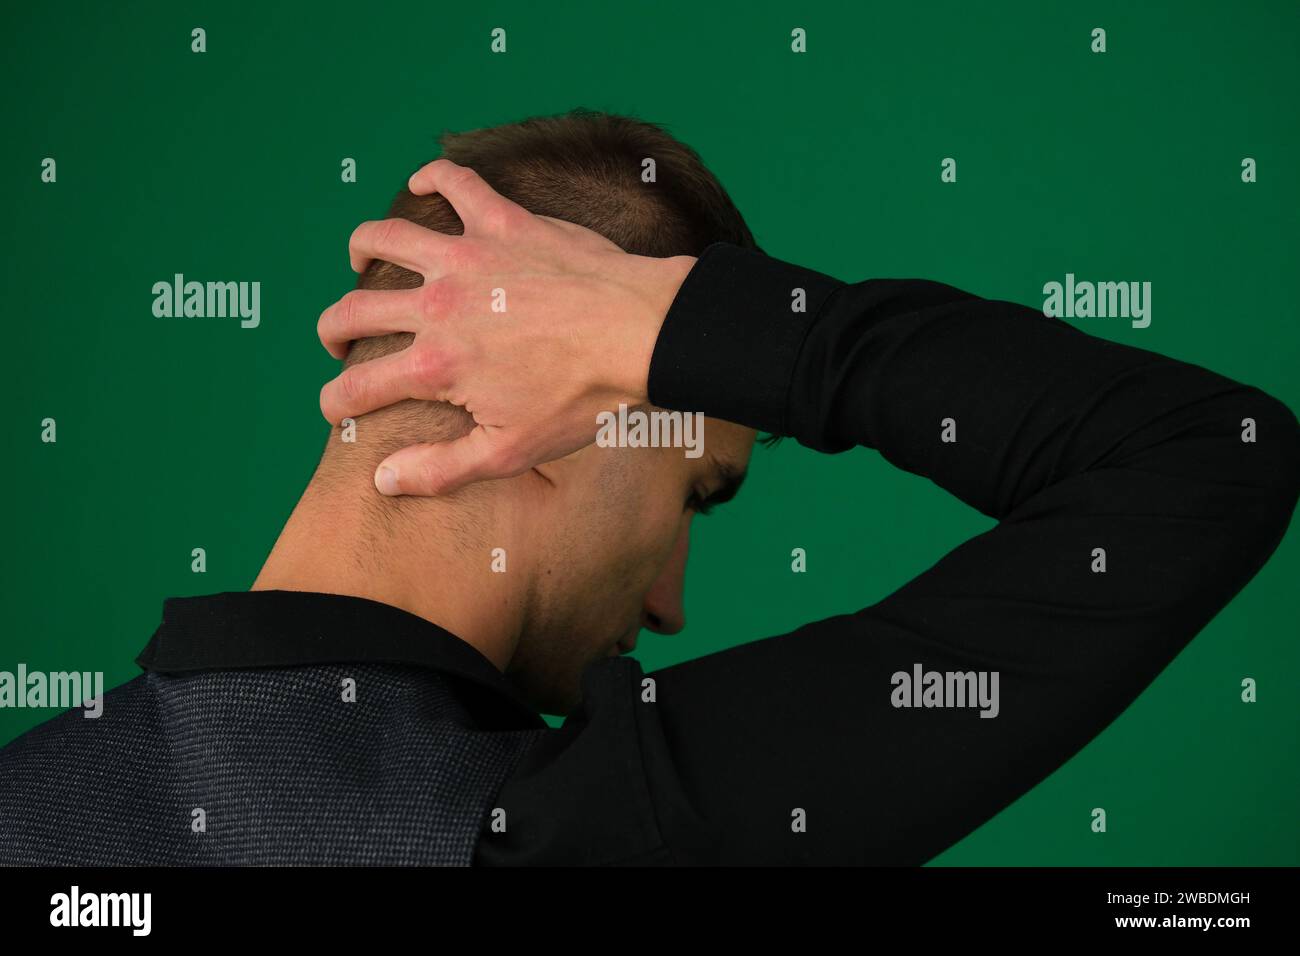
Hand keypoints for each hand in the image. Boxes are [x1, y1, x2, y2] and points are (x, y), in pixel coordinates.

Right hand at [317, 159, 695, 495]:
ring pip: (386, 239)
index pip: (357, 387)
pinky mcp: (503, 223)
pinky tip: (423, 186)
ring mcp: (467, 258)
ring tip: (359, 261)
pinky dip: (432, 179)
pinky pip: (455, 183)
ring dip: (362, 249)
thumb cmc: (583, 399)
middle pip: (355, 310)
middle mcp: (438, 305)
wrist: (642, 336)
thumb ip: (441, 469)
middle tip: (338, 340)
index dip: (335, 403)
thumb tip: (382, 480)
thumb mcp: (511, 452)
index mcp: (435, 365)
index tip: (334, 410)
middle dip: (334, 329)